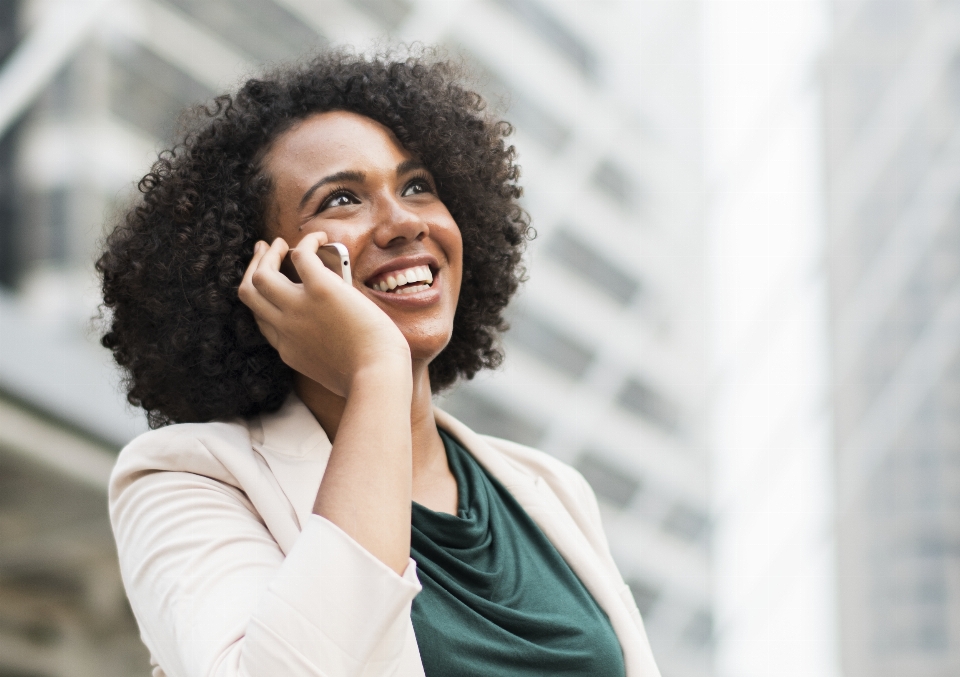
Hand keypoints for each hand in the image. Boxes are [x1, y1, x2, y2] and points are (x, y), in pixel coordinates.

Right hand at [238, 233, 410, 396]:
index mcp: (288, 349)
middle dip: (253, 268)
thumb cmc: (368, 376)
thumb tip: (332, 331)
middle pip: (249, 293)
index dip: (264, 300)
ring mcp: (299, 308)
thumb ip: (320, 352)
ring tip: (281, 243)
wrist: (377, 376)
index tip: (273, 286)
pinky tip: (320, 236)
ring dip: (268, 254)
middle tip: (264, 252)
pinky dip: (308, 241)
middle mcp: (285, 328)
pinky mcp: (321, 290)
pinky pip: (302, 255)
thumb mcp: (330, 370)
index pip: (261, 319)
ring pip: (261, 274)